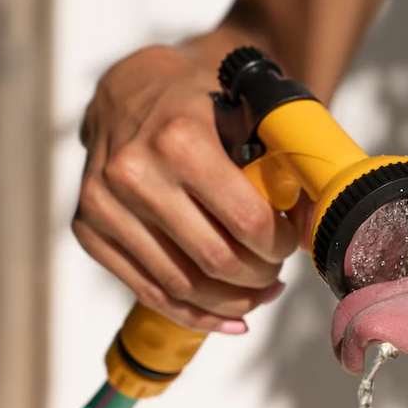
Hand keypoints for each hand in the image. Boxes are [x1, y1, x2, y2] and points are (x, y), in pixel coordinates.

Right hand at [74, 43, 300, 331]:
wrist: (130, 88)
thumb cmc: (201, 102)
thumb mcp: (248, 111)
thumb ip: (284, 161)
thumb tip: (320, 221)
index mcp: (179, 139)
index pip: (247, 222)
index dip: (280, 244)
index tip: (291, 243)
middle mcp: (133, 173)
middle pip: (216, 260)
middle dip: (260, 276)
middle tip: (277, 273)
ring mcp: (103, 204)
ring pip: (183, 286)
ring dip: (233, 301)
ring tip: (261, 294)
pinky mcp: (87, 229)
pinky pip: (150, 292)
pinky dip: (195, 315)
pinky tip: (230, 318)